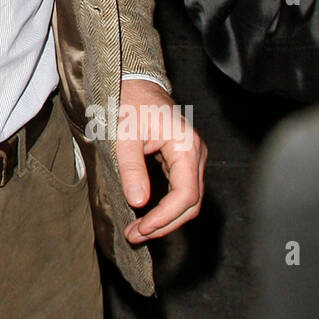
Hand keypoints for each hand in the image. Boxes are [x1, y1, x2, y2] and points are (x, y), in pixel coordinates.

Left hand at [114, 79, 205, 242]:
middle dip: (164, 224)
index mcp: (185, 145)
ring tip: (137, 232)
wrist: (132, 82)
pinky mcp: (180, 160)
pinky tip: (146, 217)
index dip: (165, 217)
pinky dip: (165, 208)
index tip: (142, 228)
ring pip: (187, 200)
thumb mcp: (124, 135)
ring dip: (164, 220)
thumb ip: (131, 167)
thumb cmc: (129, 102)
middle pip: (191, 202)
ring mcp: (190, 158)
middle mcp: (194, 153)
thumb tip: (139, 201)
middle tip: (134, 236)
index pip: (186, 194)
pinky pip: (180, 191)